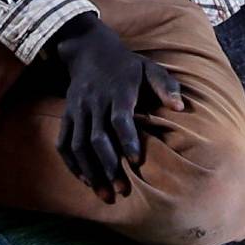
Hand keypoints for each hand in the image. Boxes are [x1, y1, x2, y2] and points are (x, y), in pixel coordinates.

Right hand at [53, 16, 185, 200]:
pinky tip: (86, 180)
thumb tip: (180, 106)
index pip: (120, 119)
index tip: (136, 161)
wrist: (88, 49)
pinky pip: (64, 142)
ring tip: (105, 195)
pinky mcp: (67, 115)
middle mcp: (95, 103)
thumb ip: (165, 85)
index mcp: (118, 92)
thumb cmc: (126, 64)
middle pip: (97, 138)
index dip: (127, 140)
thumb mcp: (149, 67)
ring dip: (90, 172)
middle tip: (122, 190)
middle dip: (108, 166)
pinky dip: (72, 163)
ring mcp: (78, 110)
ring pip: (79, 145)